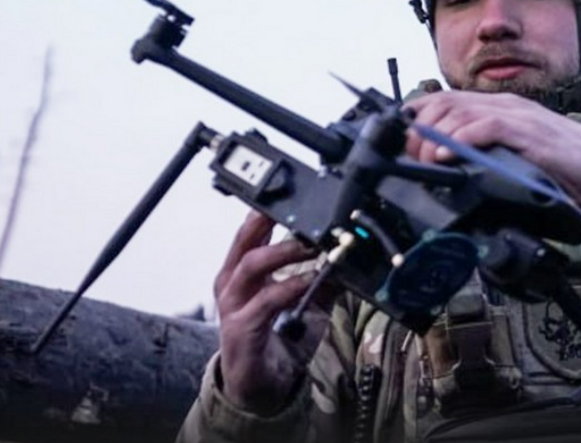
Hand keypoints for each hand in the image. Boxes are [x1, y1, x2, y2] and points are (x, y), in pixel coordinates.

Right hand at [214, 211, 328, 414]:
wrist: (262, 388)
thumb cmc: (277, 338)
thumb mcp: (307, 303)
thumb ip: (323, 279)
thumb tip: (348, 256)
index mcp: (243, 272)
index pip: (250, 232)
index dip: (266, 211)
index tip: (289, 192)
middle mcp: (233, 285)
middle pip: (245, 241)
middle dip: (272, 222)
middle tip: (305, 216)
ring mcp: (234, 307)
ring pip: (252, 266)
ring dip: (284, 252)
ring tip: (311, 245)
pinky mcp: (241, 330)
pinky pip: (265, 301)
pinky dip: (290, 288)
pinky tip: (309, 283)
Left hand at [404, 90, 580, 216]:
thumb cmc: (564, 171)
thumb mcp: (513, 161)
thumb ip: (484, 158)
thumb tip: (445, 172)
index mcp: (498, 111)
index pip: (443, 102)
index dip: (415, 122)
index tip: (401, 148)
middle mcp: (505, 107)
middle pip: (444, 103)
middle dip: (416, 130)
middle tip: (407, 158)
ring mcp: (518, 118)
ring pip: (459, 110)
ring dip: (431, 134)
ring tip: (419, 158)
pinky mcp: (531, 134)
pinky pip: (487, 127)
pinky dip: (460, 139)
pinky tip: (444, 154)